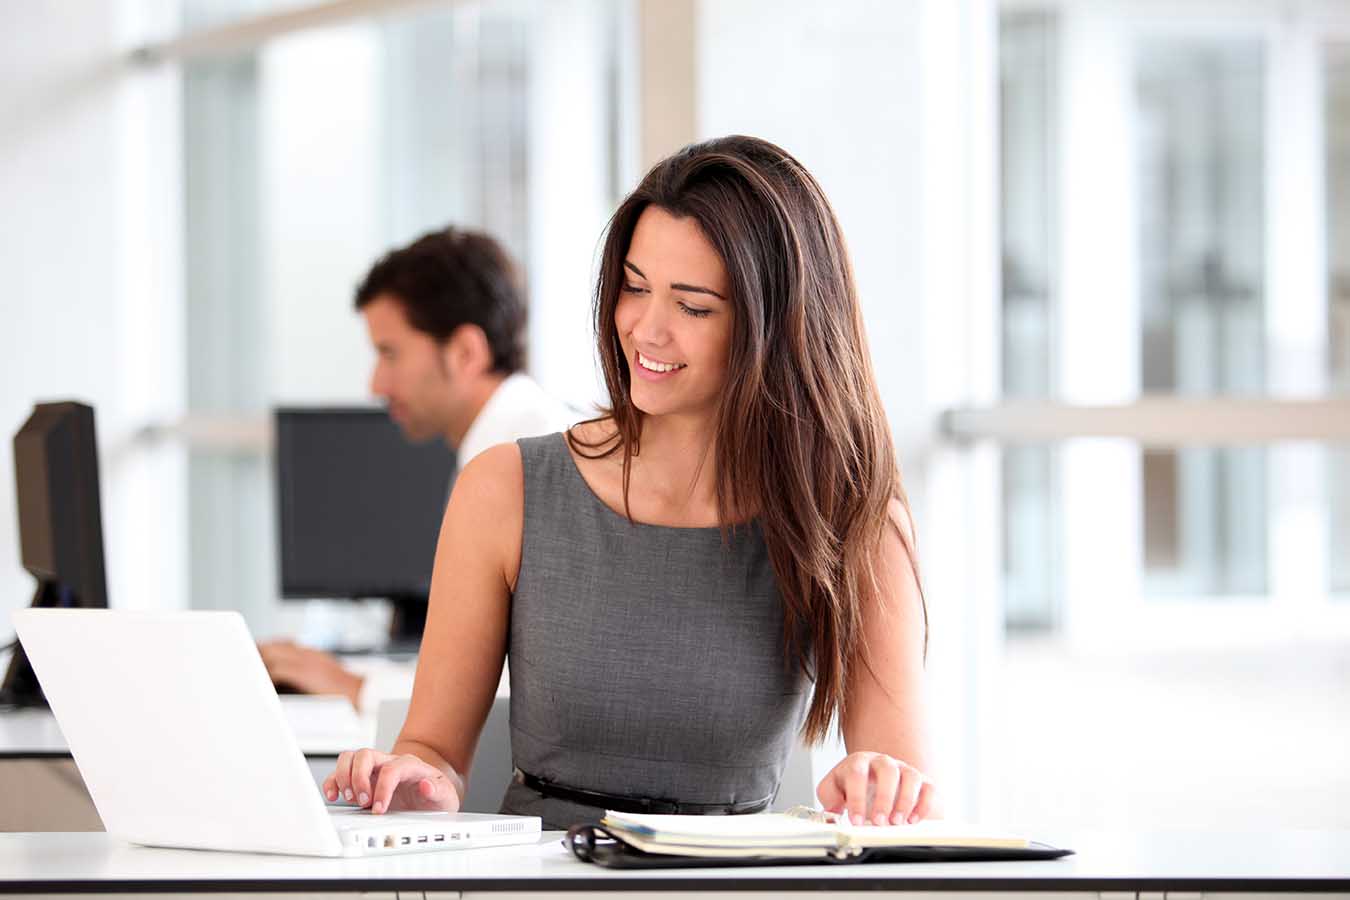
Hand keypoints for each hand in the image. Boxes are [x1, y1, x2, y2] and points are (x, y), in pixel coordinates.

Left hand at [257, 640, 363, 707]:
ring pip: (272, 654)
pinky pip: (278, 670)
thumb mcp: (325, 673)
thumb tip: (289, 679)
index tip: (255, 655)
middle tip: (245, 663)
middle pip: (273, 646)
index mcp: (311, 652)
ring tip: (248, 673)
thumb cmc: (342, 689)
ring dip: (259, 664)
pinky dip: (267, 676)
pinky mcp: (304, 672)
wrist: (360, 691)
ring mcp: (306, 661)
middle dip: (257, 654)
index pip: (283, 643)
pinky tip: (262, 684)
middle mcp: (307, 653)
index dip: (266, 649)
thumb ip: (308, 670)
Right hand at [323, 748, 460, 814]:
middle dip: (359, 779)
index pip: (392, 769)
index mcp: (410, 766)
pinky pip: (341, 771)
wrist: (431, 797)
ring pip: (350, 758)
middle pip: (366, 755)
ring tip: (349, 798)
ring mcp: (374, 769)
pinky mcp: (362, 779)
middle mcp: (389, 763)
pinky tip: (333, 795)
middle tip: (362, 802)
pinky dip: (332, 782)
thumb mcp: (446, 797)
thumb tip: (427, 785)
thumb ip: (439, 791)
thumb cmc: (437, 796)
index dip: (382, 789)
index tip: (379, 809)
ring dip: (343, 778)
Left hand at [816, 751, 936, 825]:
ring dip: (905, 801)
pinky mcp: (922, 781)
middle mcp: (882, 762)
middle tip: (879, 822)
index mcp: (858, 762)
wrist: (871, 782)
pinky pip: (929, 788)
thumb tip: (831, 816)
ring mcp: (904, 770)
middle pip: (887, 771)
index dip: (856, 799)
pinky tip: (913, 820)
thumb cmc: (851, 787)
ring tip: (896, 823)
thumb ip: (828, 800)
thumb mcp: (833, 790)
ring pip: (910, 777)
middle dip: (884, 798)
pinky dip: (924, 805)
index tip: (856, 822)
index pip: (857, 774)